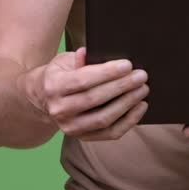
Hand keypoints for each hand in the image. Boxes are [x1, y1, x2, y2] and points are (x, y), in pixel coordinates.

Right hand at [28, 47, 148, 140]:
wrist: (46, 98)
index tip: (128, 65)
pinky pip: (110, 133)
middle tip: (141, 76)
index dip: (107, 73)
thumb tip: (94, 52)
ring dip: (127, 104)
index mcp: (54, 86)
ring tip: (143, 89)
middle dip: (121, 87)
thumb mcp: (65, 60)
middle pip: (94, 99)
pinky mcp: (83, 137)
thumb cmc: (63, 73)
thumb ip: (80, 58)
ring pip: (103, 119)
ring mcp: (70, 127)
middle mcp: (59, 109)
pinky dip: (129, 121)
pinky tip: (141, 106)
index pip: (83, 80)